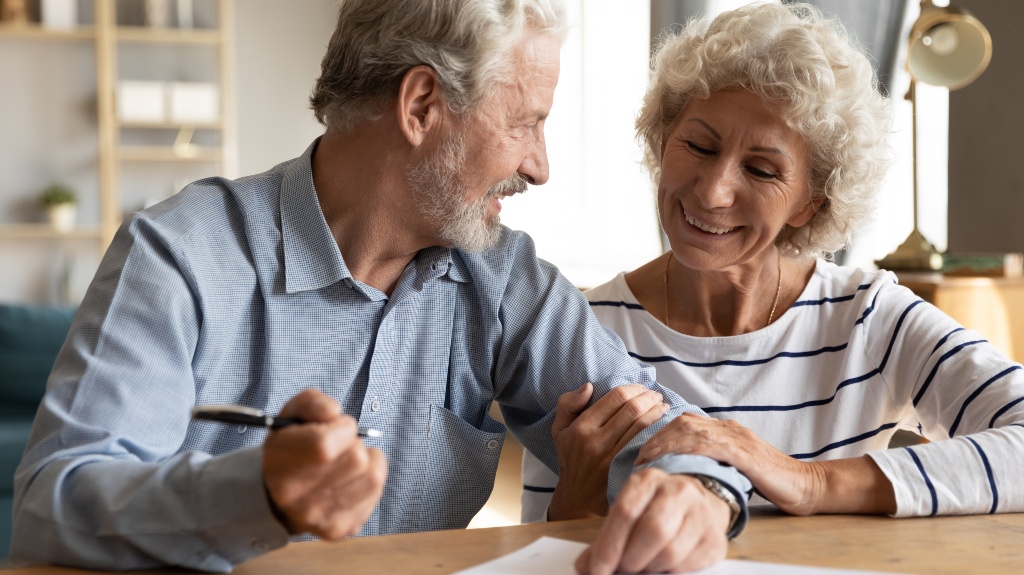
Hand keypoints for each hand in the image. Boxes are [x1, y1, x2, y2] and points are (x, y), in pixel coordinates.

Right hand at [262, 389, 387, 538]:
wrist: (276, 494)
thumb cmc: (290, 447)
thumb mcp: (292, 415)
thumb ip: (313, 403)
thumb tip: (334, 413)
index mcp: (280, 463)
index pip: (324, 445)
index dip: (342, 429)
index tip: (337, 427)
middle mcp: (296, 496)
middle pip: (356, 459)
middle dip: (355, 444)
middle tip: (341, 446)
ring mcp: (318, 516)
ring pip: (372, 476)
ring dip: (367, 461)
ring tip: (348, 460)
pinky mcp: (338, 529)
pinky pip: (376, 494)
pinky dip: (371, 479)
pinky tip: (353, 478)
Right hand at [549, 383, 669, 519]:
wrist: (578, 498)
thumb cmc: (571, 459)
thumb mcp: (560, 430)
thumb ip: (568, 404)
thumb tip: (589, 386)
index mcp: (581, 427)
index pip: (615, 397)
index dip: (633, 388)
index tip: (641, 388)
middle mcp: (596, 441)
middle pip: (631, 409)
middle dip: (649, 397)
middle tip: (656, 395)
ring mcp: (611, 457)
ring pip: (641, 425)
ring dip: (657, 412)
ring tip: (663, 407)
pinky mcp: (624, 469)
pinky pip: (645, 444)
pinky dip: (657, 431)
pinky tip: (663, 426)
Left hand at [576, 470, 729, 573]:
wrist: (699, 504)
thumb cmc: (655, 510)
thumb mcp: (628, 514)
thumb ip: (606, 539)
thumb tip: (585, 567)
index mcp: (648, 480)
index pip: (625, 512)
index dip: (608, 547)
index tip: (597, 570)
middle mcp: (678, 490)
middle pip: (652, 530)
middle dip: (631, 559)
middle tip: (622, 570)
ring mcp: (701, 513)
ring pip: (670, 552)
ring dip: (650, 568)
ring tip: (643, 567)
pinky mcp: (715, 538)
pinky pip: (687, 565)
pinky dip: (669, 572)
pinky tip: (662, 567)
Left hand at [635, 412, 823, 514]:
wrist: (806, 485)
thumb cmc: (771, 481)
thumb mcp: (737, 466)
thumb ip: (715, 460)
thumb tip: (685, 468)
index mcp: (727, 430)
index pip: (685, 422)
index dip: (660, 432)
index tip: (643, 449)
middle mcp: (730, 428)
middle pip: (683, 422)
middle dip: (656, 436)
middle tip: (638, 455)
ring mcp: (738, 438)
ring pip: (692, 429)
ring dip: (665, 442)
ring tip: (647, 459)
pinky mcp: (745, 453)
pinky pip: (711, 445)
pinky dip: (687, 449)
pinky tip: (673, 458)